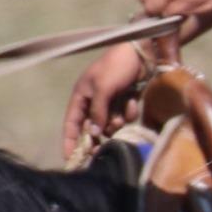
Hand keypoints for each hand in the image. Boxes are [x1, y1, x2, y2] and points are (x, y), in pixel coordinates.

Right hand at [59, 41, 159, 157]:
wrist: (142, 52)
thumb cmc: (116, 66)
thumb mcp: (103, 89)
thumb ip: (97, 112)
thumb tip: (95, 133)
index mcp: (81, 96)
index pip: (72, 123)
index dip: (69, 141)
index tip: (70, 159)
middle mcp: (94, 102)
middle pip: (92, 128)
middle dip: (97, 137)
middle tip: (101, 151)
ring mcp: (111, 102)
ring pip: (110, 124)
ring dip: (116, 122)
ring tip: (121, 114)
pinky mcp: (125, 102)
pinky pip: (125, 116)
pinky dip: (129, 112)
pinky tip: (133, 101)